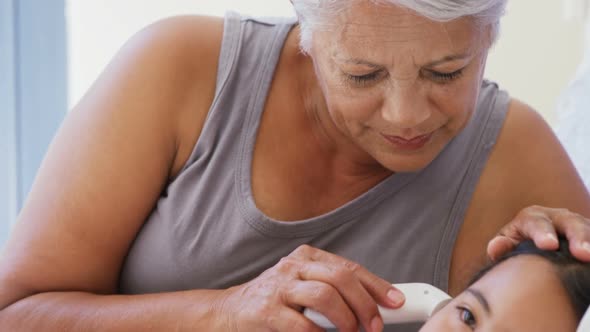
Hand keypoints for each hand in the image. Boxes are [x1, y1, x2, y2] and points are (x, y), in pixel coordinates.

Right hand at [214, 245, 405, 331]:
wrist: (229, 313)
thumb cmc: (274, 301)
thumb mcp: (302, 286)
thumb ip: (332, 289)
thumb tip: (372, 304)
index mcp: (306, 257)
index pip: (349, 267)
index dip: (376, 285)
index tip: (395, 302)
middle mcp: (293, 267)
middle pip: (340, 277)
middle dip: (365, 304)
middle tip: (375, 325)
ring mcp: (278, 288)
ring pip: (325, 296)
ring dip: (346, 319)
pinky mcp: (266, 311)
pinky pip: (303, 326)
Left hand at [487, 205, 589, 261]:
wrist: (536, 248)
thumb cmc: (520, 246)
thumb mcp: (509, 245)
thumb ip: (502, 246)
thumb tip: (495, 248)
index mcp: (532, 217)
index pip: (537, 222)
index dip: (542, 233)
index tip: (548, 246)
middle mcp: (558, 217)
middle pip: (570, 222)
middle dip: (578, 237)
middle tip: (583, 254)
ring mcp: (578, 225)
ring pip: (588, 229)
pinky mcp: (588, 235)